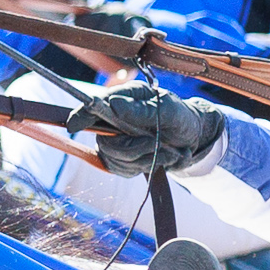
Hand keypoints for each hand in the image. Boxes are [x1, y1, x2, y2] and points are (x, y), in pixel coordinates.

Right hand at [84, 80, 224, 176]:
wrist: (194, 137)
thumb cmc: (180, 117)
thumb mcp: (168, 110)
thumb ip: (141, 109)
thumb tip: (113, 104)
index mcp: (123, 99)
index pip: (92, 107)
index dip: (80, 116)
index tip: (75, 125)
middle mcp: (115, 120)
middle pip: (105, 142)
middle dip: (134, 147)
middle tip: (157, 143)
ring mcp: (117, 141)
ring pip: (116, 159)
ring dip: (146, 158)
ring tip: (166, 149)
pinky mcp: (123, 160)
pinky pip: (124, 170)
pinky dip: (147, 166)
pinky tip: (160, 157)